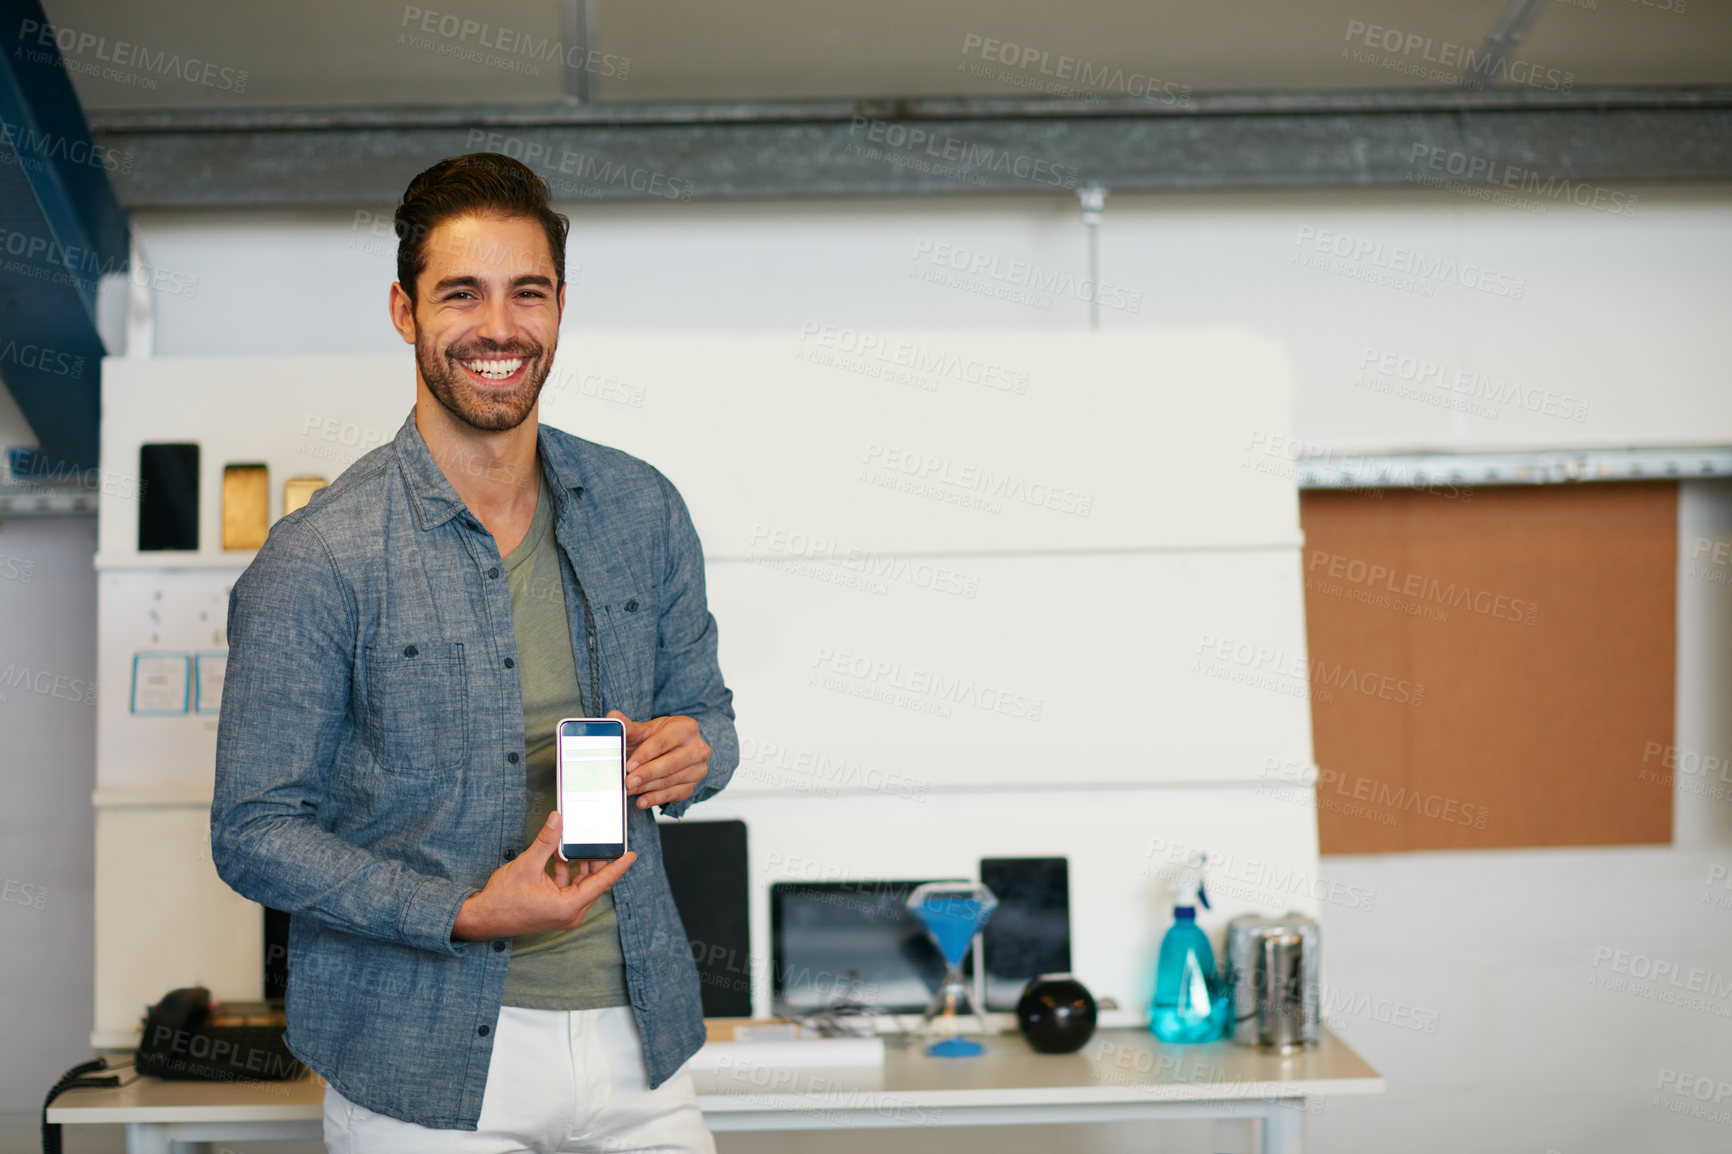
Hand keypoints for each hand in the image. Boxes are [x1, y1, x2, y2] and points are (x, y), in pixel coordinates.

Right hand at [452, 811, 634, 940]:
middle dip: (594, 859)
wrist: (482, 918)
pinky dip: (566, 872)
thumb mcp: (527, 864)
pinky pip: (569, 889)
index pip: (602, 882)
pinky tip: (558, 855)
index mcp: (568, 906)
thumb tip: (558, 819)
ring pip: (581, 885)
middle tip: (598, 838)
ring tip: (575, 843)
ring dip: (578, 865)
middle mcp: (570, 913)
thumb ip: (546, 841)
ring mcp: (563, 914)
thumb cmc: (503, 899)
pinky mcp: (555, 911)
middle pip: (592, 882)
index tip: (631, 855)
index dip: (618, 867)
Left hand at [608, 710, 709, 809]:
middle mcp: (697, 748)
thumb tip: (613, 717)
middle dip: (646, 774)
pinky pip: (673, 794)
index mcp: (686, 727)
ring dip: (647, 787)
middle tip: (628, 781)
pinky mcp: (693, 785)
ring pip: (670, 780)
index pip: (662, 743)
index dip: (644, 755)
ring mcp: (698, 768)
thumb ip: (630, 727)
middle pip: (670, 764)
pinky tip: (642, 800)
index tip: (629, 765)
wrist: (674, 750)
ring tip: (630, 789)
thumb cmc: (660, 738)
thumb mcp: (646, 730)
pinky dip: (655, 799)